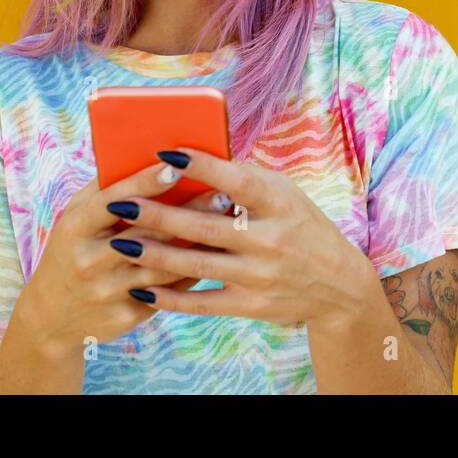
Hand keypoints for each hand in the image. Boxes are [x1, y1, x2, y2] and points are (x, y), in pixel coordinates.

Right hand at [13, 157, 232, 354]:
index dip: (144, 182)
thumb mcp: (76, 219)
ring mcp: (106, 291)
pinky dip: (192, 273)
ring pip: (163, 265)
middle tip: (222, 194)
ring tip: (228, 224)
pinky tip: (217, 256)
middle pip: (146, 233)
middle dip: (188, 212)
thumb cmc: (73, 251)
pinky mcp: (124, 316)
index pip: (112, 200)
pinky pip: (168, 292)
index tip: (176, 167)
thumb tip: (152, 159)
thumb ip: (107, 192)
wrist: (52, 317)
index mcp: (74, 227)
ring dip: (199, 244)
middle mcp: (88, 260)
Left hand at [102, 149, 379, 327]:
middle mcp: (270, 240)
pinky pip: (204, 303)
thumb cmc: (301, 226)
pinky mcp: (252, 306)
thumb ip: (246, 176)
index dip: (201, 166)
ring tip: (119, 244)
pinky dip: (171, 299)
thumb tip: (196, 155)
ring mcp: (260, 276)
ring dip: (154, 255)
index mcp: (278, 204)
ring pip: (197, 265)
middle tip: (120, 204)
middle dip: (159, 216)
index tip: (164, 152)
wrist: (338, 286)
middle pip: (205, 226)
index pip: (236, 181)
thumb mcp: (286, 193)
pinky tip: (140, 290)